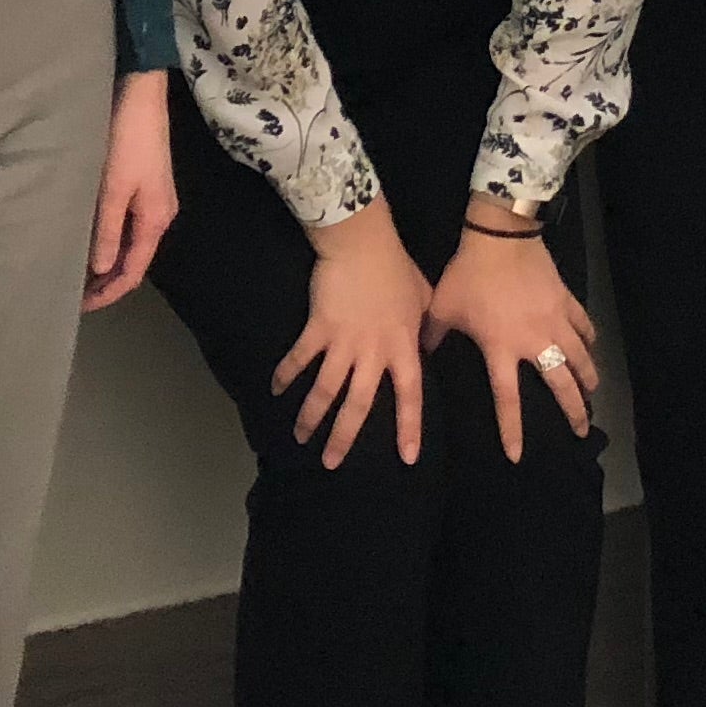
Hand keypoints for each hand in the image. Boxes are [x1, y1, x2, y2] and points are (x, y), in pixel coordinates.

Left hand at [83, 71, 178, 312]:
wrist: (141, 96)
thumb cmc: (127, 142)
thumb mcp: (112, 189)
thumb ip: (106, 231)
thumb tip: (99, 269)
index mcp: (155, 221)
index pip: (133, 271)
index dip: (109, 293)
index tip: (81, 307)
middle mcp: (160, 215)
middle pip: (134, 260)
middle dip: (107, 280)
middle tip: (74, 294)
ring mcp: (154, 200)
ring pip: (130, 243)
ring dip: (108, 260)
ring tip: (78, 271)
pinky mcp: (145, 185)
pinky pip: (128, 225)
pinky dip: (110, 239)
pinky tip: (91, 239)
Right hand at [281, 201, 428, 466]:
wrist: (363, 242)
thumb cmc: (397, 266)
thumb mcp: (424, 297)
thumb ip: (425, 325)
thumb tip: (429, 343)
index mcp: (402, 346)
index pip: (410, 395)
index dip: (410, 427)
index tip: (408, 458)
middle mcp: (373, 352)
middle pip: (359, 405)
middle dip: (344, 438)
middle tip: (331, 464)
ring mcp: (344, 342)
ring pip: (325, 391)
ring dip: (310, 417)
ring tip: (299, 437)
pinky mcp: (318, 328)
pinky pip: (299, 358)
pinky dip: (286, 375)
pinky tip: (276, 389)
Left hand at [427, 209, 597, 461]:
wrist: (500, 235)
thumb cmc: (468, 273)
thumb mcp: (443, 307)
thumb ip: (433, 336)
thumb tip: (422, 355)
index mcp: (502, 348)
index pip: (508, 399)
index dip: (512, 430)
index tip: (517, 456)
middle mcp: (534, 341)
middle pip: (561, 384)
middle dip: (574, 410)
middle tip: (583, 430)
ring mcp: (554, 320)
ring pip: (580, 357)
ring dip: (587, 377)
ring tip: (592, 392)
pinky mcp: (565, 299)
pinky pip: (583, 324)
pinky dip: (589, 338)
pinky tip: (591, 346)